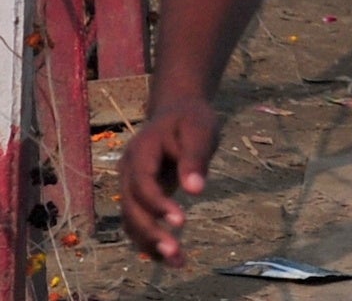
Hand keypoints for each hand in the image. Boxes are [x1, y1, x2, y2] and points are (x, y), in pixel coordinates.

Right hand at [120, 94, 221, 264]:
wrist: (177, 112)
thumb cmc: (191, 119)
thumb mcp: (200, 130)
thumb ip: (196, 159)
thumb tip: (196, 191)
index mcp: (140, 153)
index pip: (142, 184)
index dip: (158, 204)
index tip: (182, 222)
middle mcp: (128, 172)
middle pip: (131, 208)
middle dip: (151, 232)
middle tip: (176, 252)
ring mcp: (130, 186)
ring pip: (132, 221)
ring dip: (150, 243)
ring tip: (178, 262)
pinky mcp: (139, 197)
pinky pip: (140, 223)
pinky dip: (152, 241)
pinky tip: (172, 258)